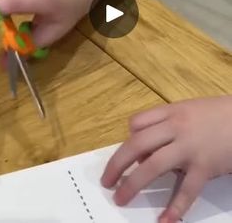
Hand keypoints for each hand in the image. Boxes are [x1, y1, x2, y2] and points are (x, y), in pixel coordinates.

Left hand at [101, 96, 231, 222]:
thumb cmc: (217, 114)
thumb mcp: (189, 111)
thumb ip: (169, 124)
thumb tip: (151, 147)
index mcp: (170, 112)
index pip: (137, 123)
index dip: (129, 138)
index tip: (128, 153)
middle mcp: (175, 128)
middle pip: (137, 144)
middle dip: (118, 164)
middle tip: (107, 181)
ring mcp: (189, 147)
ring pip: (153, 166)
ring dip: (133, 184)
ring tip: (121, 198)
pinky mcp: (204, 166)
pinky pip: (186, 190)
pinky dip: (175, 207)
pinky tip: (164, 221)